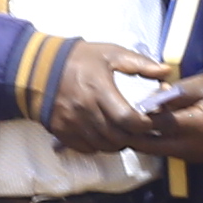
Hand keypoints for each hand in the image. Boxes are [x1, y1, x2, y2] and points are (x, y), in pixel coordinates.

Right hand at [39, 42, 172, 152]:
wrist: (37, 68)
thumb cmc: (78, 59)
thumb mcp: (110, 53)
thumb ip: (140, 63)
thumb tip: (165, 71)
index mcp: (99, 90)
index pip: (127, 119)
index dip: (143, 125)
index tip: (148, 120)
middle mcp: (85, 111)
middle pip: (117, 137)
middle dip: (132, 136)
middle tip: (137, 128)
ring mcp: (72, 124)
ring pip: (103, 146)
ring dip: (117, 143)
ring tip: (122, 132)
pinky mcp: (61, 132)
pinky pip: (86, 149)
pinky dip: (98, 146)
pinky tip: (102, 135)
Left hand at [124, 72, 202, 165]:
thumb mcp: (196, 84)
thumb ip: (171, 94)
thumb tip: (146, 102)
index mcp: (199, 124)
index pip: (162, 124)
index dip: (140, 119)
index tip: (121, 112)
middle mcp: (197, 145)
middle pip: (155, 145)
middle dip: (134, 137)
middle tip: (114, 126)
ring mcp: (196, 155)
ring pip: (158, 152)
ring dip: (141, 143)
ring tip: (123, 130)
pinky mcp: (194, 159)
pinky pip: (167, 153)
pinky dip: (153, 144)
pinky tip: (141, 134)